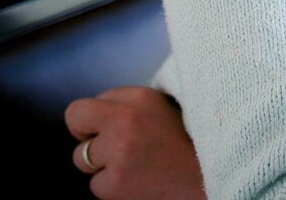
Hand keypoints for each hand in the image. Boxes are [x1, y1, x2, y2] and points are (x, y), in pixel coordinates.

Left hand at [65, 86, 205, 199]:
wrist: (210, 178)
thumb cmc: (186, 143)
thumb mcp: (162, 107)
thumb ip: (127, 104)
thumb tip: (93, 114)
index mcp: (139, 97)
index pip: (85, 105)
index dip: (92, 120)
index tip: (106, 130)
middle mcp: (125, 119)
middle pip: (75, 121)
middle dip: (88, 137)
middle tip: (114, 149)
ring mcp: (118, 152)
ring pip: (81, 158)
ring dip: (101, 165)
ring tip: (133, 166)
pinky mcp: (115, 183)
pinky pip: (96, 186)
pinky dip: (113, 188)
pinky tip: (138, 183)